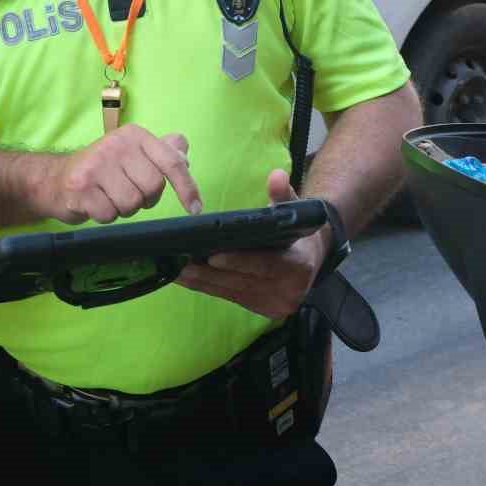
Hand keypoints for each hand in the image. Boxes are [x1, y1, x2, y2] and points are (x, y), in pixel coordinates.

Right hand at [33, 126, 200, 225]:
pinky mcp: (80, 186)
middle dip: (143, 199)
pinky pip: (110, 214)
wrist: (54, 179)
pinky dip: (105, 216)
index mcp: (134, 135)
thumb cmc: (100, 169)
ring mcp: (96, 164)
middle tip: (126, 192)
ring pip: (132, 204)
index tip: (195, 208)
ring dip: (123, 209)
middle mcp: (116, 144)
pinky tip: (94, 203)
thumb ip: (160, 152)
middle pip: (152, 187)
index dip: (187, 187)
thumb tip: (182, 146)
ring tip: (108, 196)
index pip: (170, 162)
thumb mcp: (131, 154)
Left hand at [174, 169, 330, 319]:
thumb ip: (283, 194)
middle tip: (180, 261)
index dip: (239, 261)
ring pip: (231, 292)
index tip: (213, 256)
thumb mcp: (295, 209)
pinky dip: (208, 287)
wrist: (310, 260)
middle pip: (242, 281)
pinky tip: (186, 277)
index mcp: (298, 266)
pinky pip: (229, 297)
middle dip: (209, 273)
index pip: (265, 264)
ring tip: (175, 268)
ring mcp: (273, 304)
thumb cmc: (298, 231)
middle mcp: (287, 290)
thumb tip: (277, 175)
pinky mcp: (260, 309)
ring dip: (202, 281)